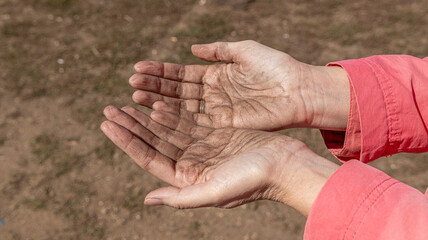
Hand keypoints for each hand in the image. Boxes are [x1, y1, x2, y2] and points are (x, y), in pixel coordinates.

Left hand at [100, 104, 338, 214]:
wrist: (286, 166)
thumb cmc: (253, 181)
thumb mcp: (215, 192)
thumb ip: (180, 197)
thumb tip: (147, 199)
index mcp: (187, 179)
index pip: (148, 157)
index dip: (126, 141)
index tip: (107, 124)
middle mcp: (192, 163)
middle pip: (154, 141)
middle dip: (131, 125)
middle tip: (108, 108)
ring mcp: (203, 147)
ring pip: (168, 128)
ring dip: (147, 116)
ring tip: (127, 101)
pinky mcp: (216, 133)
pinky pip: (188, 119)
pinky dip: (172, 110)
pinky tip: (156, 101)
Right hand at [129, 40, 348, 130]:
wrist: (299, 91)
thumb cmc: (275, 67)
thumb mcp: (246, 50)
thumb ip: (219, 50)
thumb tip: (191, 48)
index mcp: (216, 75)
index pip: (182, 73)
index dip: (160, 71)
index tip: (138, 68)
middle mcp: (212, 94)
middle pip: (177, 90)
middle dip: (153, 86)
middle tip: (130, 83)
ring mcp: (217, 110)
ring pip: (182, 106)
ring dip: (158, 101)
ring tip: (135, 96)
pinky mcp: (224, 125)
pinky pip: (196, 120)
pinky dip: (176, 116)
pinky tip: (156, 111)